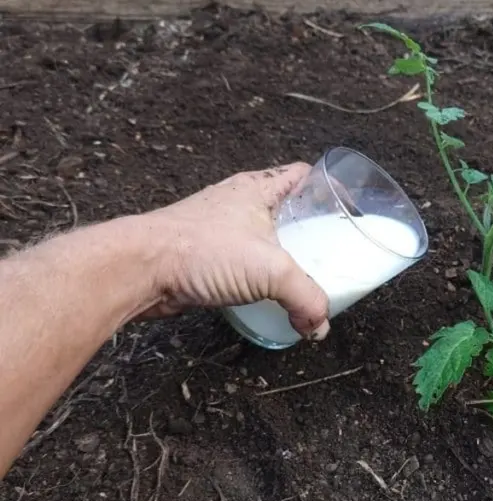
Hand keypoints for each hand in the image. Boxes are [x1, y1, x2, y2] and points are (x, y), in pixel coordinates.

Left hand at [138, 163, 330, 339]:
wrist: (140, 269)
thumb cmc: (199, 250)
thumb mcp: (272, 271)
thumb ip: (306, 298)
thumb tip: (319, 324)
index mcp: (257, 189)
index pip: (301, 175)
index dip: (325, 186)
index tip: (344, 205)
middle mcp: (237, 203)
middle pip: (283, 207)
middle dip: (306, 227)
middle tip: (328, 249)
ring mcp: (217, 227)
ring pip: (259, 235)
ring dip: (279, 253)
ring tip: (299, 274)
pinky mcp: (201, 254)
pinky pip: (238, 260)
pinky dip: (254, 274)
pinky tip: (262, 293)